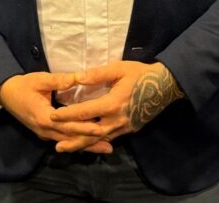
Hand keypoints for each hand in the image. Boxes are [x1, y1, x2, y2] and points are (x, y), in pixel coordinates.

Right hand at [0, 72, 110, 151]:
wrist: (6, 94)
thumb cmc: (24, 85)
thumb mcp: (40, 79)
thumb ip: (59, 80)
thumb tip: (79, 77)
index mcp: (44, 117)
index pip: (67, 125)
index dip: (83, 128)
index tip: (100, 129)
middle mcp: (45, 130)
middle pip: (70, 139)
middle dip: (90, 143)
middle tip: (109, 146)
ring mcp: (44, 134)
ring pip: (68, 142)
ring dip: (86, 146)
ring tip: (105, 148)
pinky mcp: (45, 133)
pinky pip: (63, 140)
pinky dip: (77, 143)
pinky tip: (90, 144)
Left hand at [48, 61, 184, 152]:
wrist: (165, 86)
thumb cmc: (140, 74)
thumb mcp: (119, 69)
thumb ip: (98, 74)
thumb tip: (77, 78)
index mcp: (113, 103)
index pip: (85, 112)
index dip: (68, 114)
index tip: (53, 116)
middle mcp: (117, 119)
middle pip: (90, 134)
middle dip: (73, 140)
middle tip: (56, 146)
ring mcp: (124, 127)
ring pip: (99, 139)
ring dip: (83, 145)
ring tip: (67, 148)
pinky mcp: (129, 130)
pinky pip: (110, 138)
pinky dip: (96, 142)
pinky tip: (88, 144)